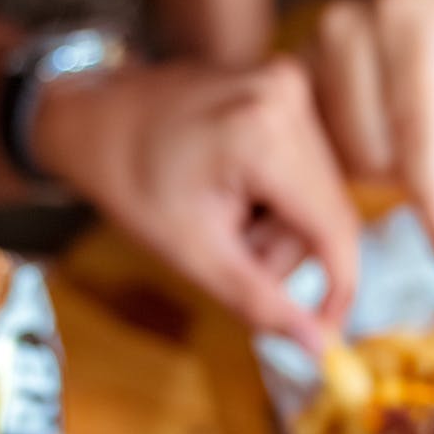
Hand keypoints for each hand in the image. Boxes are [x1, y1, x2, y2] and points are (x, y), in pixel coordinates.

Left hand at [34, 57, 358, 351]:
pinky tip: (232, 195)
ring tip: (220, 219)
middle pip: (326, 216)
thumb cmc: (130, 181)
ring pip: (316, 197)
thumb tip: (319, 347)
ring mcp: (288, 86)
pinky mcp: (285, 89)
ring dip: (275, 228)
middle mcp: (289, 98)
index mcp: (265, 134)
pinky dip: (273, 200)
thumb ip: (260, 302)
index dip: (340, 288)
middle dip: (280, 252)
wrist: (94, 116)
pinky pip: (303, 170)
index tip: (326, 330)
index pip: (335, 229)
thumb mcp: (193, 252)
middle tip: (226, 254)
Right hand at [307, 0, 433, 253]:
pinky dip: (350, 159)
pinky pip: (314, 153)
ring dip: (380, 167)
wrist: (431, 12)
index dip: (433, 202)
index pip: (417, 135)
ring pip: (343, 161)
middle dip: (410, 172)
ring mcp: (310, 49)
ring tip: (403, 132)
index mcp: (415, 26)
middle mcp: (351, 27)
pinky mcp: (287, 73)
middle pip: (373, 154)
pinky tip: (372, 131)